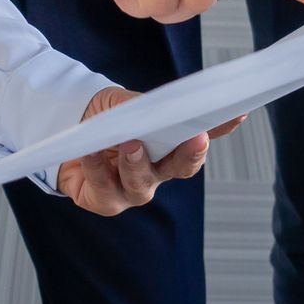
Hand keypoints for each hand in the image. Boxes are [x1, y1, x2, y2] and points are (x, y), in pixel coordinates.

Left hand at [56, 86, 245, 214]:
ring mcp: (132, 190)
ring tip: (130, 145)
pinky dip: (97, 169)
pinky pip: (104, 189)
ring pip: (142, 184)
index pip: (200, 138)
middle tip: (196, 137)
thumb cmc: (101, 118)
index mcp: (168, 147)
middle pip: (181, 168)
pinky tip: (89, 153)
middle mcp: (157, 172)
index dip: (221, 127)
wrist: (65, 135)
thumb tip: (165, 102)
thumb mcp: (122, 102)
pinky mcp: (105, 201)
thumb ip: (142, 105)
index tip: (238, 113)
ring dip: (137, 164)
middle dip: (190, 155)